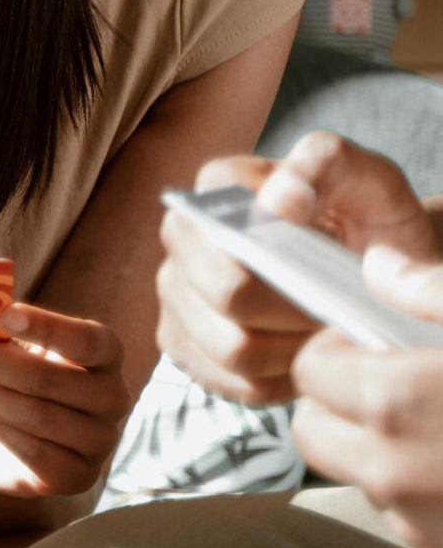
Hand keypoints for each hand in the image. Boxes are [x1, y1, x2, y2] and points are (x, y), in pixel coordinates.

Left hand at [0, 303, 129, 499]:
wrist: (12, 448)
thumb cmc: (12, 383)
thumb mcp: (5, 352)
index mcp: (104, 356)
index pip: (88, 340)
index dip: (48, 327)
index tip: (5, 315)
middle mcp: (111, 398)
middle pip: (46, 377)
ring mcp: (99, 440)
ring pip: (33, 414)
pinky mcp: (76, 476)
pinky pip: (30, 450)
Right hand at [159, 136, 438, 405]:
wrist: (372, 268)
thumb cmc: (371, 223)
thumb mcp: (369, 180)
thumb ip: (326, 165)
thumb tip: (278, 204)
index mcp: (218, 187)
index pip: (224, 231)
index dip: (277, 258)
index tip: (328, 259)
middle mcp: (181, 235)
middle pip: (227, 295)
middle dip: (293, 311)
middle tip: (334, 307)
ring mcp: (175, 291)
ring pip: (229, 347)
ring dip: (291, 352)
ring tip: (323, 334)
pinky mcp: (182, 342)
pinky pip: (229, 382)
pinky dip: (278, 380)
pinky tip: (303, 357)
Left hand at [292, 244, 442, 547]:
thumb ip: (435, 290)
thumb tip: (379, 269)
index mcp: (397, 403)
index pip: (312, 371)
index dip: (343, 350)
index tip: (378, 344)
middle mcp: (395, 474)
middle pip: (319, 434)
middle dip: (348, 407)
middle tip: (405, 387)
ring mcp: (424, 530)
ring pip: (366, 481)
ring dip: (393, 456)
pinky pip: (418, 527)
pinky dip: (437, 503)